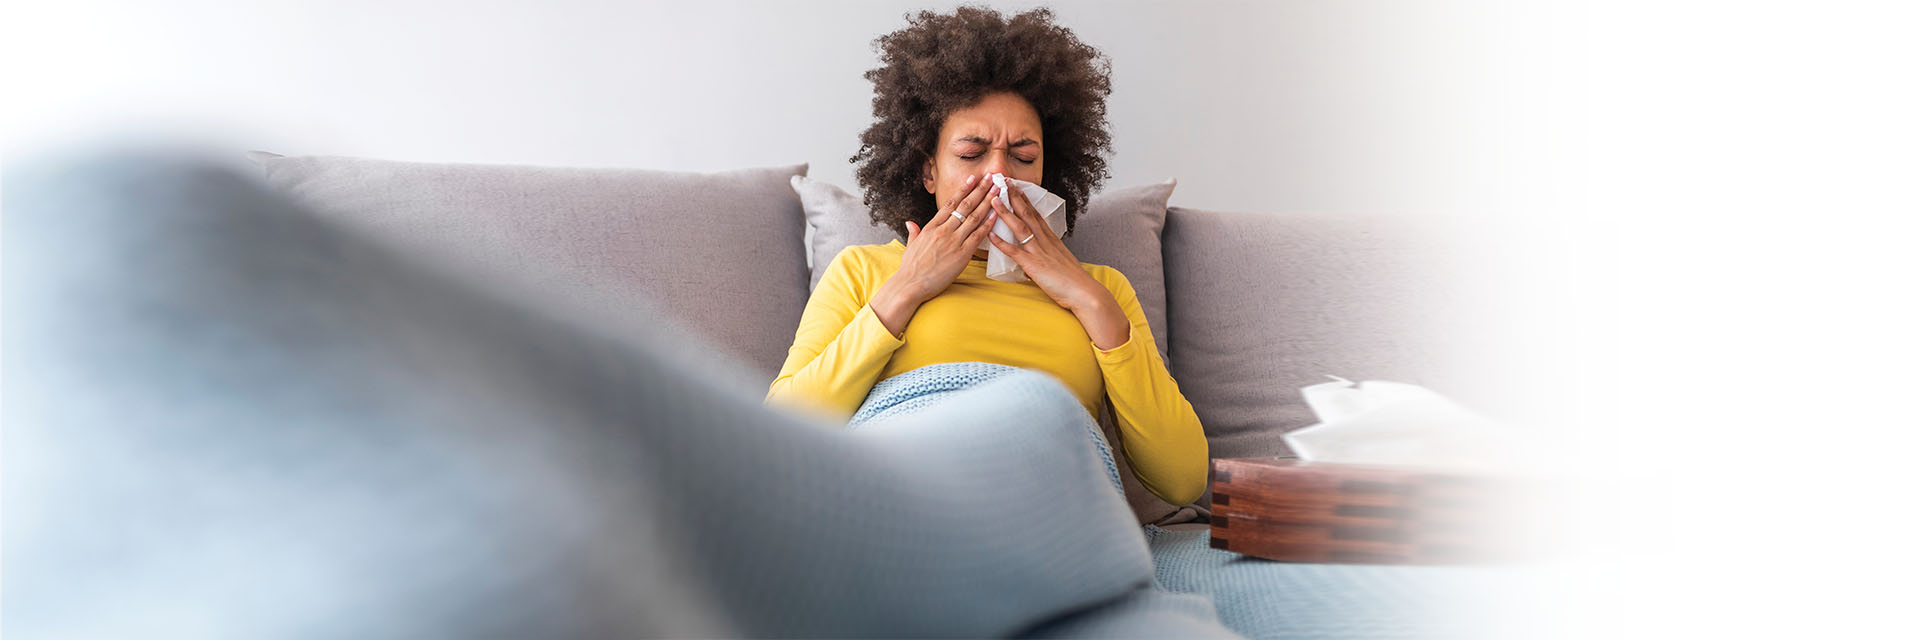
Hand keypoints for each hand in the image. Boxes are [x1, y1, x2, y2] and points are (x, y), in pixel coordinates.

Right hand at [891, 174, 999, 303]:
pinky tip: (996, 214)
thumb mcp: (911, 246)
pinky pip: (978, 236)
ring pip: (974, 217)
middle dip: (980, 190)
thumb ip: (914, 232)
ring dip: (988, 202)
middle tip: (991, 177)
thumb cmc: (910, 269)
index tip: (973, 178)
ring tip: (997, 190)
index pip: (950, 203)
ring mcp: (953, 241)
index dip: (963, 189)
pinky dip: (988, 224)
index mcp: (931, 227)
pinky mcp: (962, 254)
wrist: (910, 285)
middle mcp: (943, 230)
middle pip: (965, 205)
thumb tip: (910, 223)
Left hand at [985, 184, 1107, 311]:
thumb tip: (1039, 255)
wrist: (1084, 292)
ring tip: (993, 199)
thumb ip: (1048, 254)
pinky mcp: (1033, 264)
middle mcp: (1045, 240)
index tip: (1016, 187)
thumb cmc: (1074, 280)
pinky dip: (1001, 242)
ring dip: (1005, 212)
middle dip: (1014, 197)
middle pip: (1027, 213)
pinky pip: (1014, 251)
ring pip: (1019, 227)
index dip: (1025, 199)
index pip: (1036, 214)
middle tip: (1003, 182)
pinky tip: (990, 234)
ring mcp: (1038, 251)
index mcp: (1051, 238)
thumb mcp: (1061, 260)